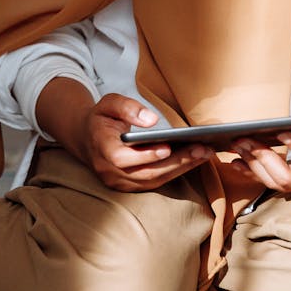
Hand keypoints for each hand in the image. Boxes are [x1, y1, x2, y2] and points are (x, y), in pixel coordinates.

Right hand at [80, 93, 212, 191]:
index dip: (146, 155)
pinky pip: (154, 182)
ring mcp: (119, 182)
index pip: (123, 158)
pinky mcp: (129, 186)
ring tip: (204, 153)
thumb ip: (127, 108)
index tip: (168, 147)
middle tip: (202, 149)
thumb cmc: (101, 118)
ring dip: (181, 168)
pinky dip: (175, 171)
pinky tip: (193, 159)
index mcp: (101, 148)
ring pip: (153, 180)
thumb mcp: (108, 103)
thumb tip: (151, 120)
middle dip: (176, 162)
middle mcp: (109, 171)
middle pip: (146, 172)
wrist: (86, 138)